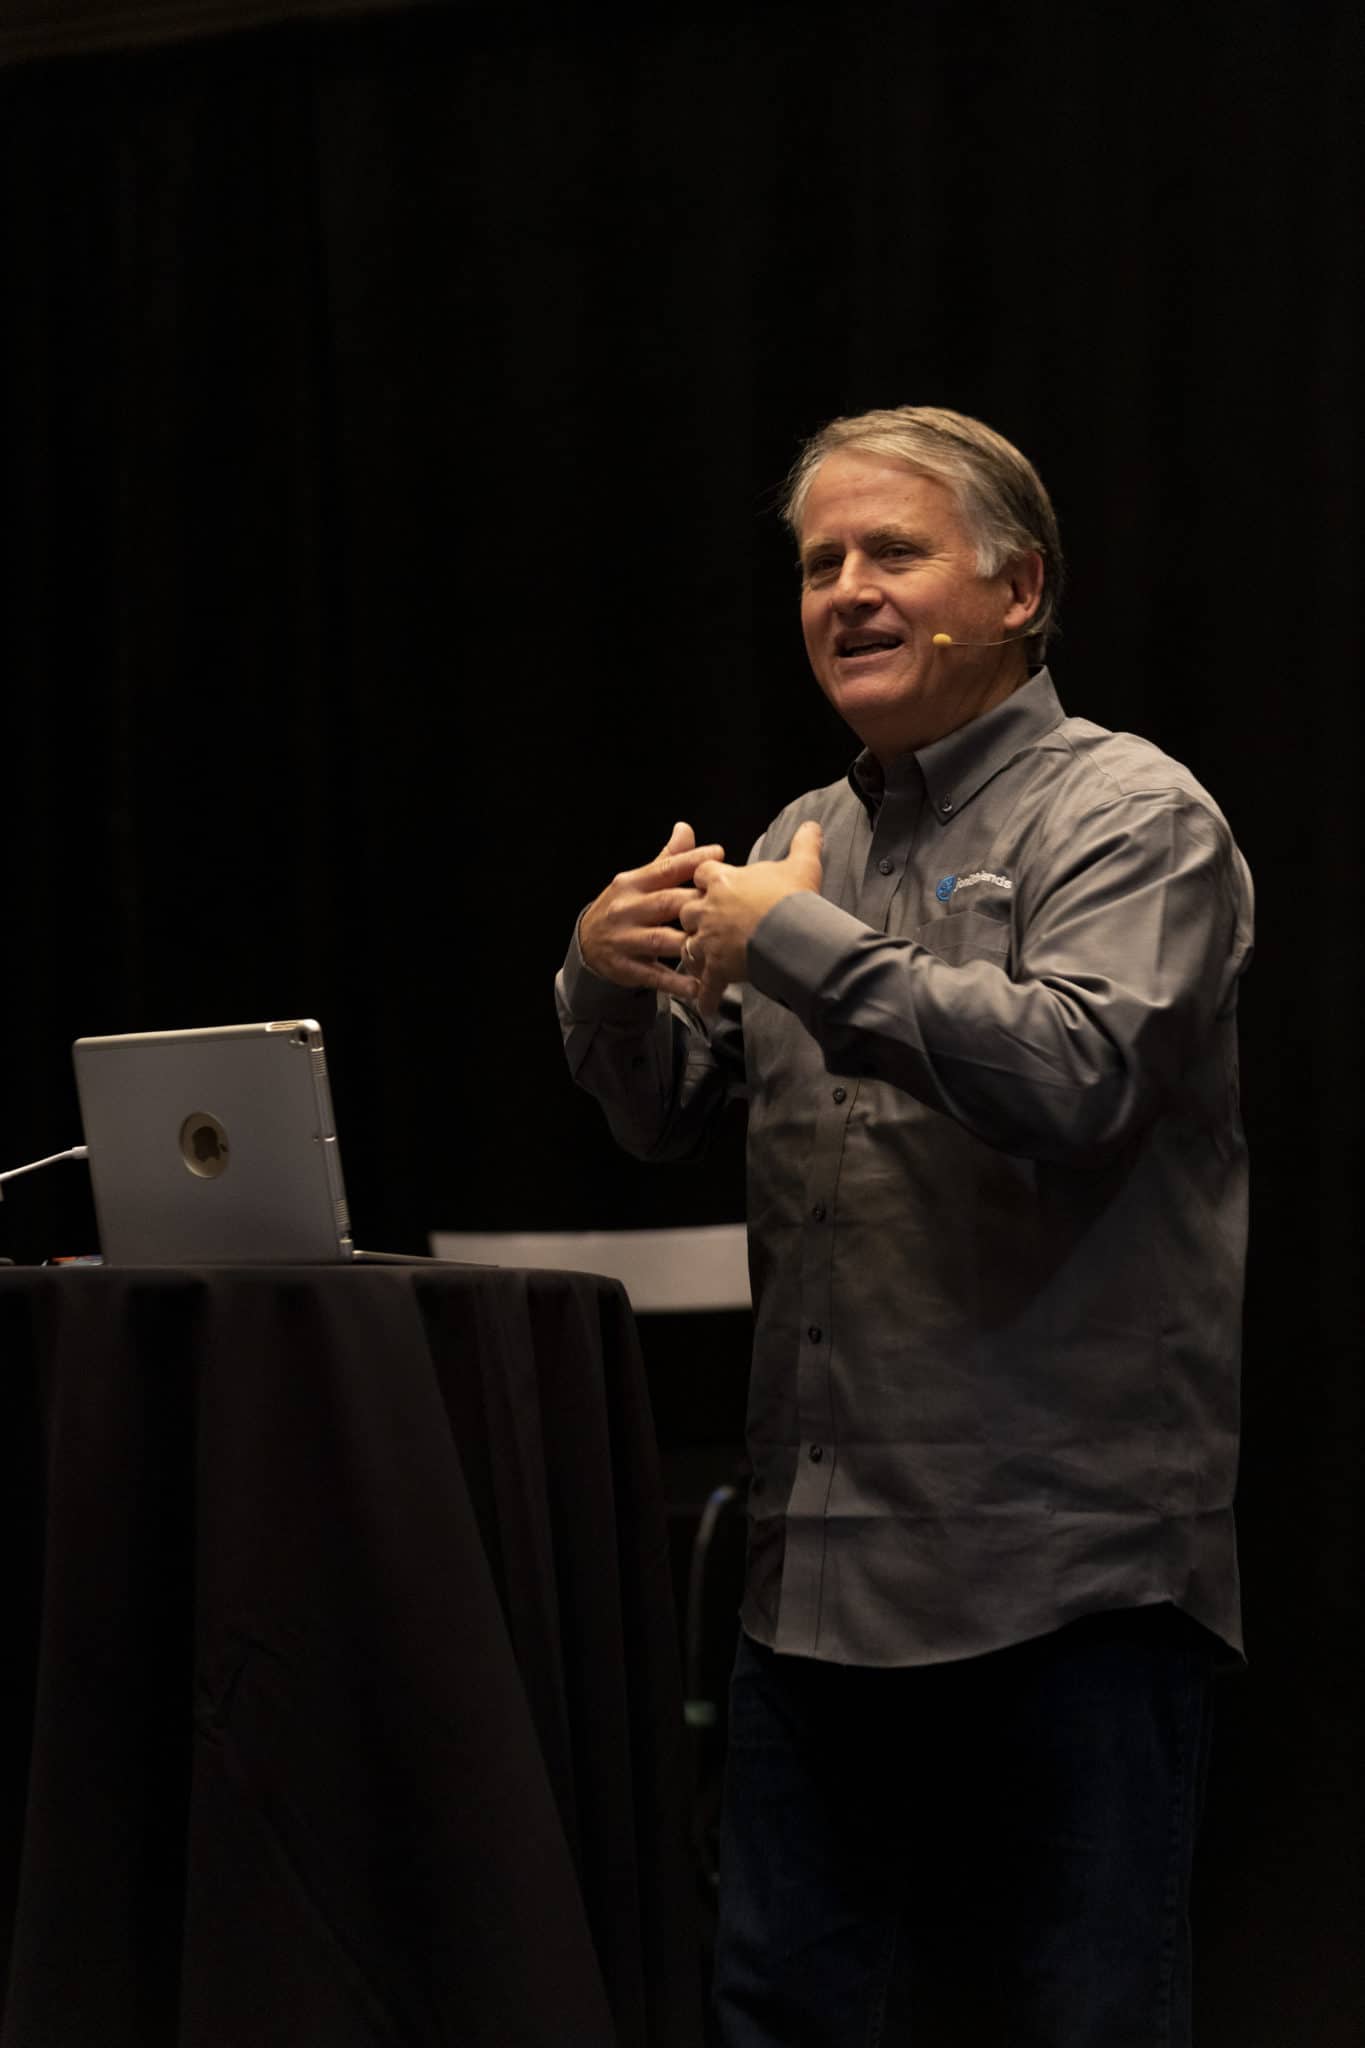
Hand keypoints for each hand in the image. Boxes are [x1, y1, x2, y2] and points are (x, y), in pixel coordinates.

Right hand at [578, 821, 725, 998]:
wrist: (586, 944)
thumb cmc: (624, 908)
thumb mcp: (638, 882)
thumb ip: (666, 860)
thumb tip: (686, 829)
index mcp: (632, 884)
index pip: (664, 869)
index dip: (691, 861)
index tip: (719, 855)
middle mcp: (626, 909)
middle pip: (666, 903)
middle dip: (696, 903)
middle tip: (729, 903)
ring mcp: (624, 940)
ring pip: (661, 940)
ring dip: (689, 943)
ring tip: (719, 947)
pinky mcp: (625, 968)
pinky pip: (654, 976)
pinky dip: (676, 983)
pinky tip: (699, 986)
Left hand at [680, 820, 823, 1012]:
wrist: (794, 934)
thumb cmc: (794, 897)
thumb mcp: (802, 864)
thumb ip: (804, 843)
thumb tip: (812, 825)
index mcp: (722, 881)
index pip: (701, 873)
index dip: (705, 878)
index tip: (711, 883)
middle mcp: (708, 909)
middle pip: (686, 910)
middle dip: (693, 916)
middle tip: (705, 922)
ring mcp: (710, 941)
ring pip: (688, 946)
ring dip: (694, 952)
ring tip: (702, 959)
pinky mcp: (717, 968)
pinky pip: (706, 985)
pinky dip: (705, 996)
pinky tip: (704, 1006)